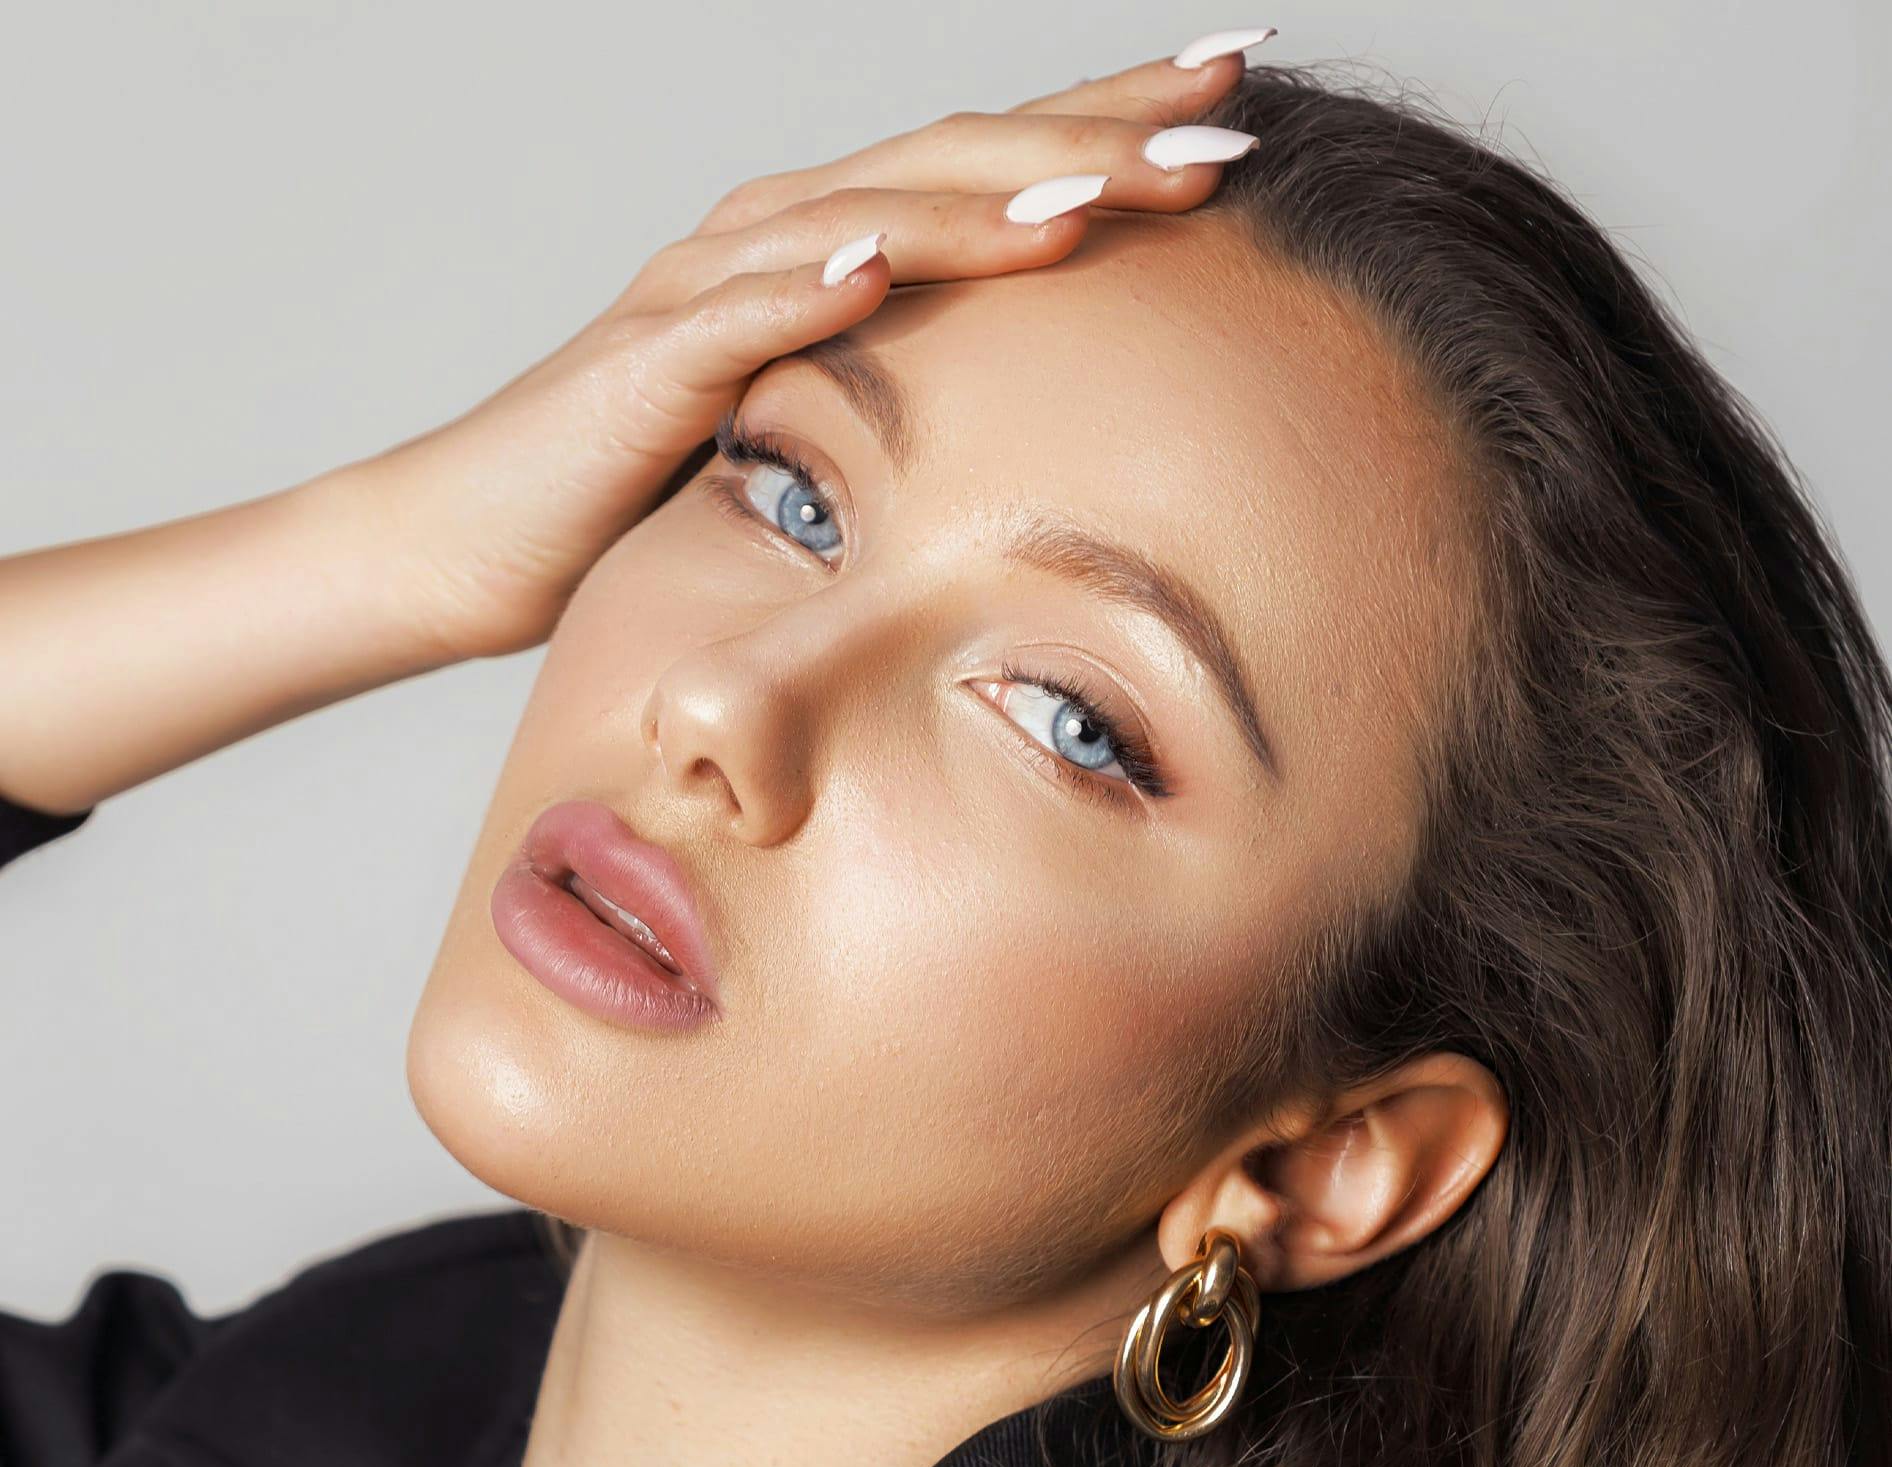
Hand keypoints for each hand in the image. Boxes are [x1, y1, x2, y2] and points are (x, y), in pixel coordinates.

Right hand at [347, 46, 1261, 664]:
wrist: (481, 536)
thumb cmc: (649, 489)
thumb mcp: (819, 436)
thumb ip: (911, 400)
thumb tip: (1038, 415)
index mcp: (832, 253)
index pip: (991, 168)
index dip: (1109, 123)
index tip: (1235, 103)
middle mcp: (777, 242)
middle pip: (953, 160)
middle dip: (1092, 136)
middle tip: (1225, 117)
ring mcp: (705, 292)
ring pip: (862, 219)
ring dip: (982, 202)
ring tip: (1099, 190)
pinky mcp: (642, 369)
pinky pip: (733, 318)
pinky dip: (808, 288)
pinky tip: (882, 267)